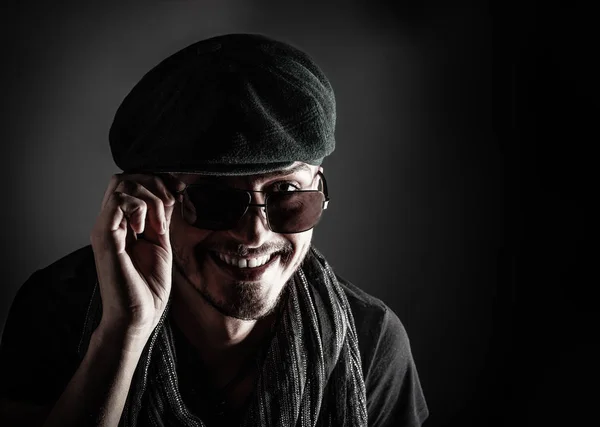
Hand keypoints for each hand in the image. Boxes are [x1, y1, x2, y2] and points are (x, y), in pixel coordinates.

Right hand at [90, 173, 182, 345]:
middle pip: (125, 178)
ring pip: (122, 184)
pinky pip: (119, 202)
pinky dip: (140, 208)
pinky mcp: (105, 237)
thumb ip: (162, 217)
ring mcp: (105, 229)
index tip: (180, 192)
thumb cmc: (148, 287)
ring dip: (151, 198)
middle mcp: (110, 223)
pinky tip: (148, 230)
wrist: (138, 317)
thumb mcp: (161, 243)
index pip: (131, 183)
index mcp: (122, 224)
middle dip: (155, 184)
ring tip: (159, 226)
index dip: (158, 181)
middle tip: (170, 206)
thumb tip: (171, 192)